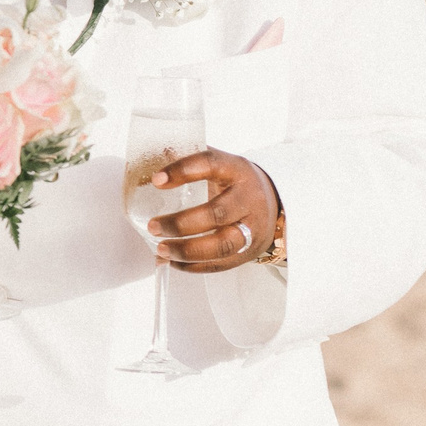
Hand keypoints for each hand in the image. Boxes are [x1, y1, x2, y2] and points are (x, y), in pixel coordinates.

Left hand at [147, 149, 283, 272]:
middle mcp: (247, 199)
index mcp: (236, 170)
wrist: (275, 201)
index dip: (183, 171)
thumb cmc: (235, 182)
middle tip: (153, 226)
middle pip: (217, 214)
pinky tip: (172, 262)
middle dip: (181, 223)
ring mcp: (252, 228)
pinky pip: (222, 264)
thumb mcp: (220, 164)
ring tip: (161, 249)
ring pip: (222, 245)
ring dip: (187, 250)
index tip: (157, 180)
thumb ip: (189, 163)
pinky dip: (194, 267)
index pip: (210, 165)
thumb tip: (149, 159)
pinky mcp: (250, 251)